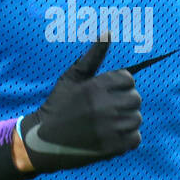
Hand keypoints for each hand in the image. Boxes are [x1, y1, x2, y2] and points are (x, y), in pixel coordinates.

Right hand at [16, 35, 141, 172]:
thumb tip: (108, 31)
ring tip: (108, 123)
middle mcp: (105, 106)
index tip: (106, 93)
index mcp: (96, 86)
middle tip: (108, 108)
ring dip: (126, 120)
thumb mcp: (71, 77)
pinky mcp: (111, 148)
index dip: (119, 85)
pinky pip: (135, 139)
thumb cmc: (58, 105)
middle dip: (124, 102)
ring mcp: (109, 129)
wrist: (42, 140)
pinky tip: (111, 135)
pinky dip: (127, 138)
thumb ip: (93, 55)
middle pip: (136, 99)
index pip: (128, 79)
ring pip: (136, 119)